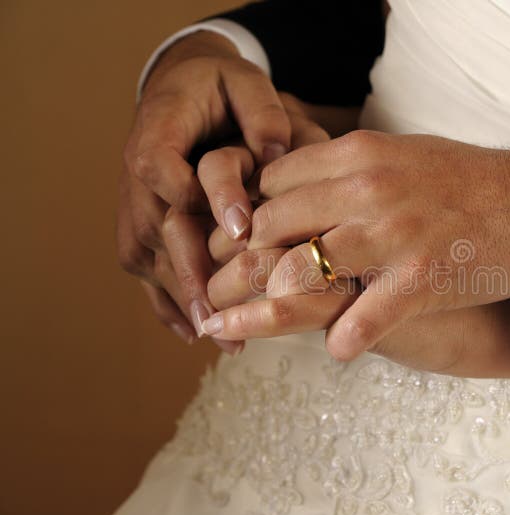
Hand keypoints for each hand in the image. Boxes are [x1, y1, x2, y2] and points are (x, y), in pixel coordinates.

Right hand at [116, 29, 322, 348]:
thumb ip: (262, 112)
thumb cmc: (219, 88)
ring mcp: (133, 206)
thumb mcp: (244, 82)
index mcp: (156, 131)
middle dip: (192, 274)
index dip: (203, 201)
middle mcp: (136, 175)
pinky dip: (167, 303)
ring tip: (226, 338)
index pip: (163, 169)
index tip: (243, 231)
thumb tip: (276, 153)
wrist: (180, 88)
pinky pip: (145, 270)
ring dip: (185, 300)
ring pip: (150, 260)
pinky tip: (194, 333)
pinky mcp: (139, 228)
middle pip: (155, 230)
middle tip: (227, 314)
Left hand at [203, 132, 509, 358]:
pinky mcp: (420, 280)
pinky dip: (341, 341)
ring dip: (265, 307)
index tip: (235, 245)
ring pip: (299, 270)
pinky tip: (336, 349)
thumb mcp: (399, 155)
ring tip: (244, 328)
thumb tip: (290, 186)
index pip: (272, 181)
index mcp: (359, 153)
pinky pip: (359, 320)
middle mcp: (368, 189)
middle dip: (235, 264)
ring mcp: (393, 235)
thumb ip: (346, 169)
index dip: (245, 216)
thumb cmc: (465, 182)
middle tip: (217, 293)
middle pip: (272, 225)